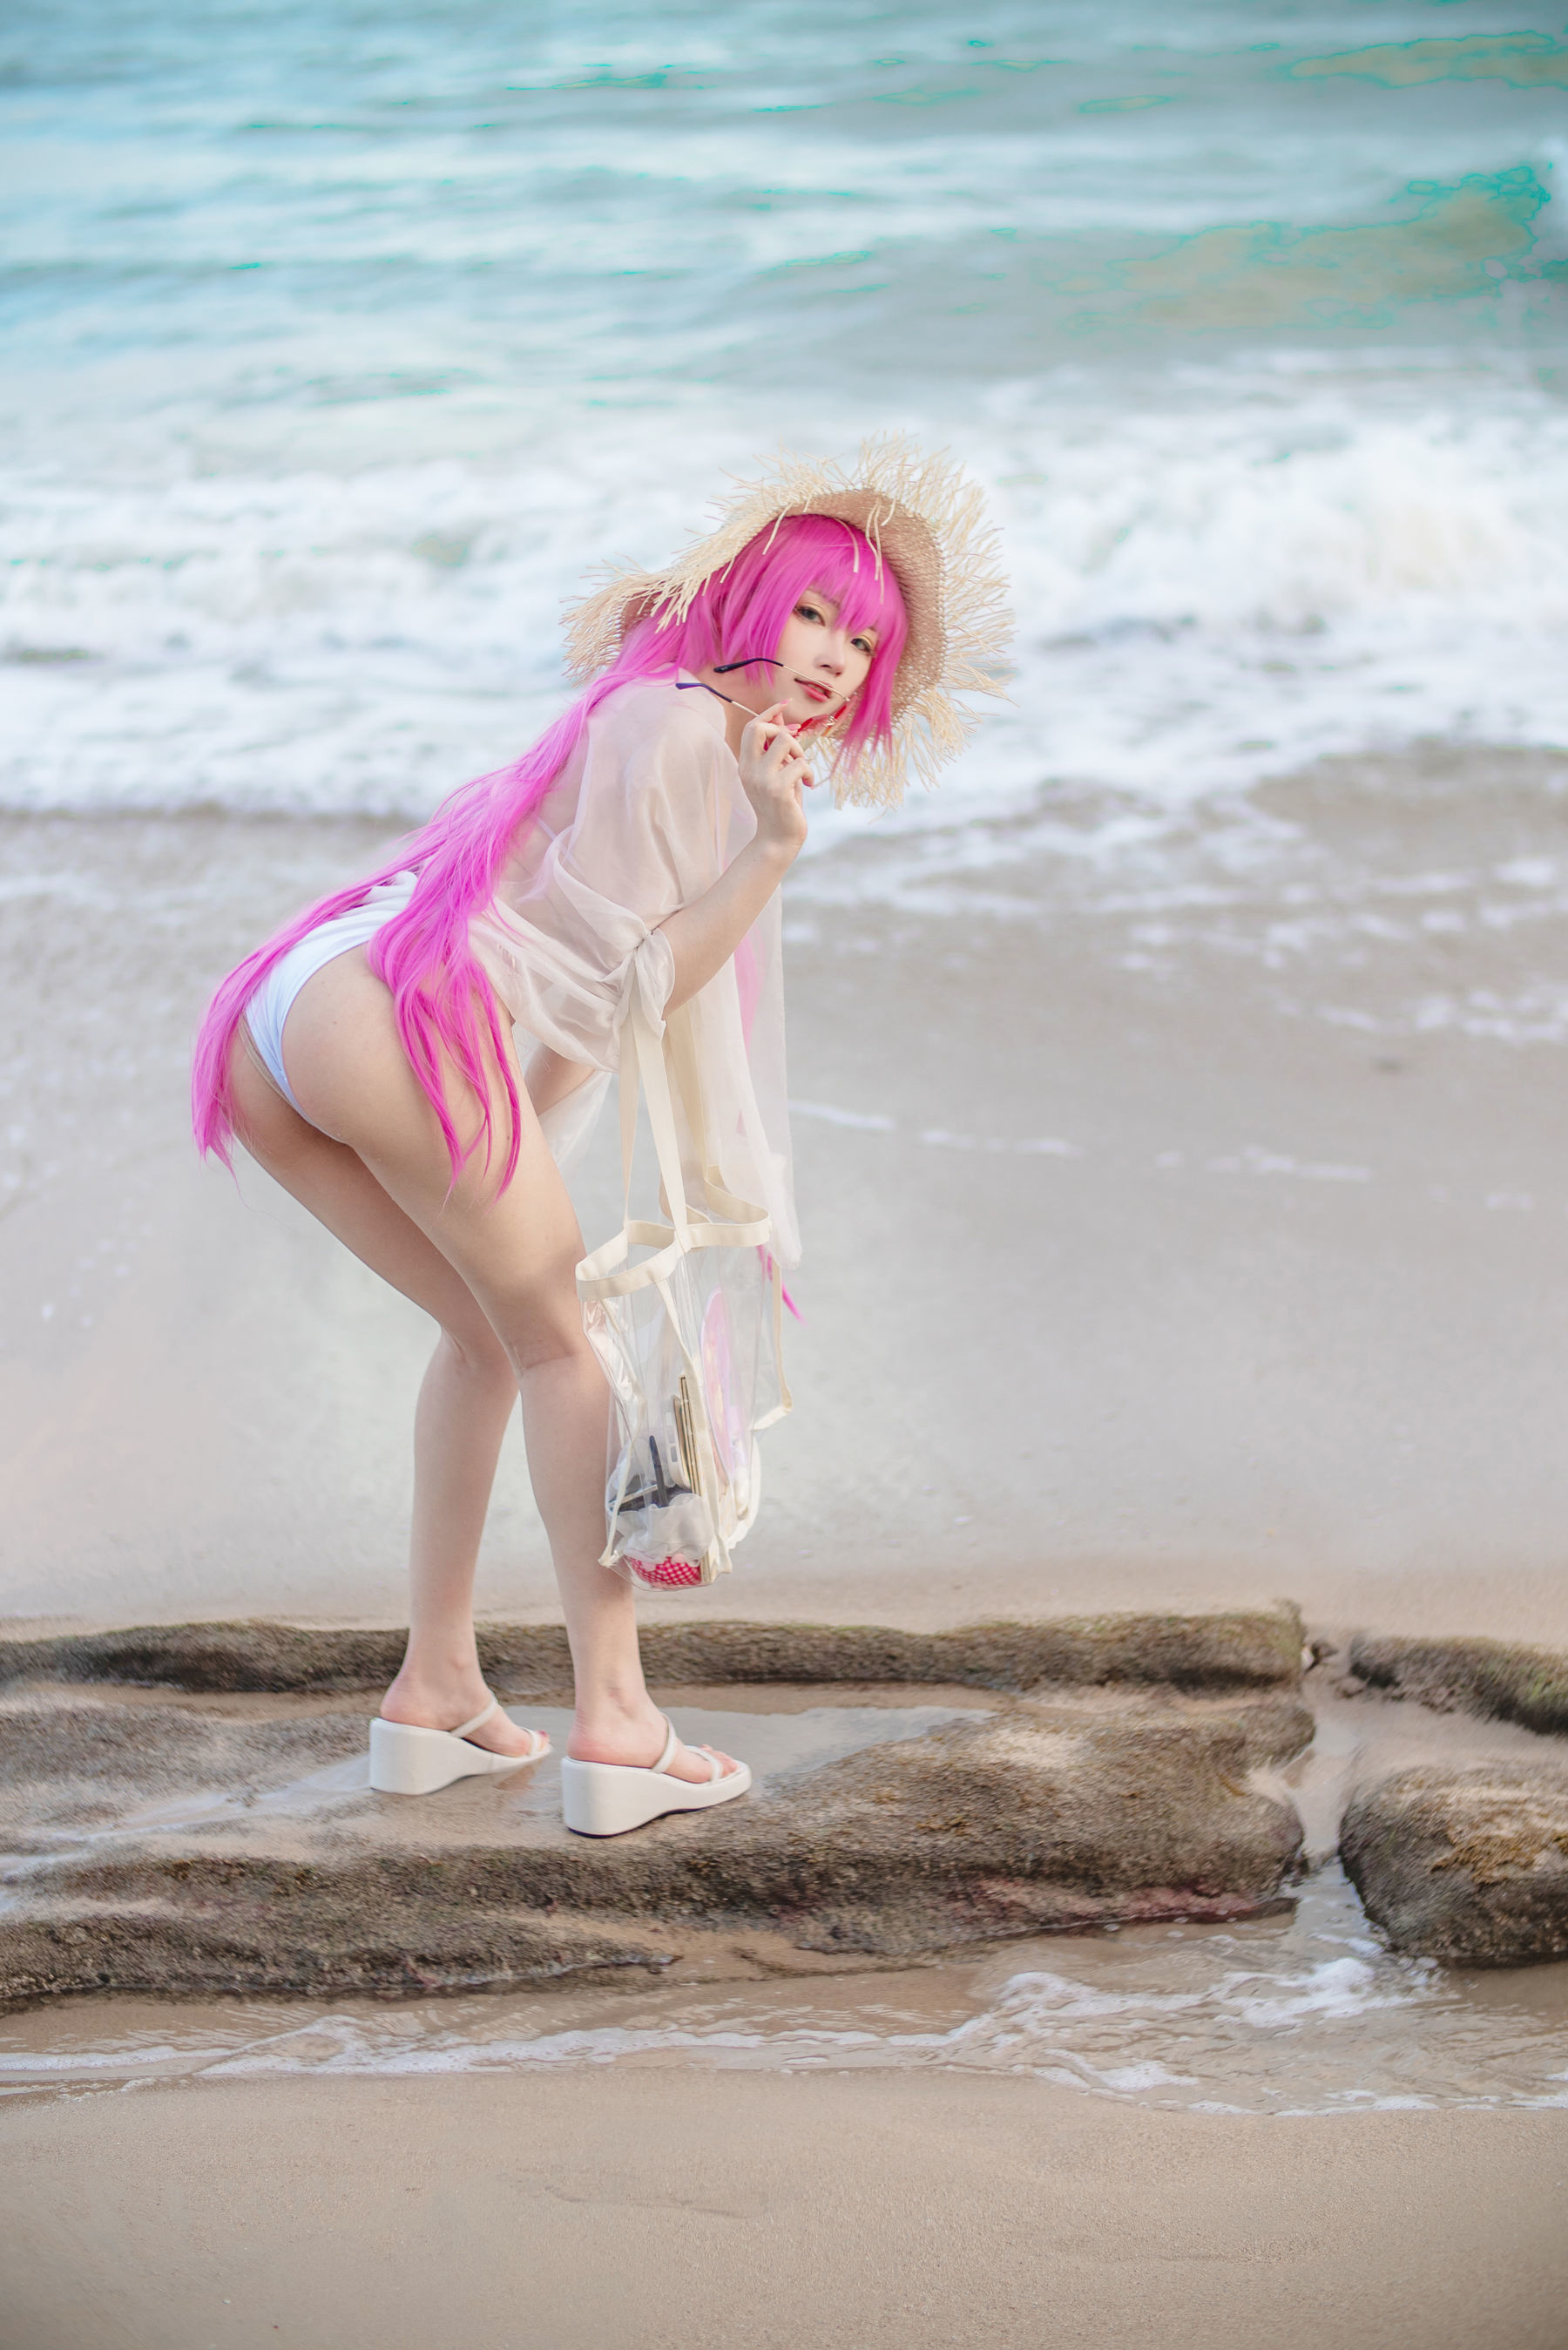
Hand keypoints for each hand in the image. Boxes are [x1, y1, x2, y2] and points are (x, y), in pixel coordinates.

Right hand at [737, 703, 811, 861]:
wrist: (779, 840)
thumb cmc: (781, 806)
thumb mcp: (777, 772)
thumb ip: (777, 748)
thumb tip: (781, 716)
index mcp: (746, 765)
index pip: (751, 727)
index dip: (768, 712)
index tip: (785, 704)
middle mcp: (749, 770)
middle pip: (759, 727)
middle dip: (783, 730)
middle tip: (794, 751)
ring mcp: (761, 779)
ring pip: (784, 741)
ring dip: (800, 751)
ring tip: (802, 769)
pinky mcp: (777, 789)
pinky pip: (799, 764)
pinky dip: (808, 772)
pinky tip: (808, 785)